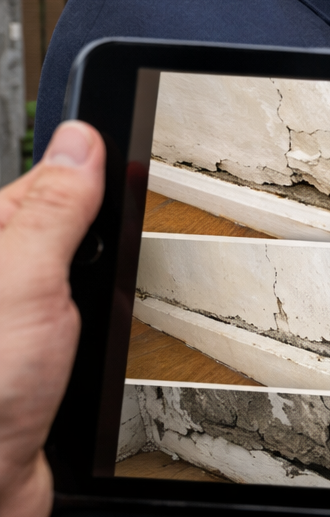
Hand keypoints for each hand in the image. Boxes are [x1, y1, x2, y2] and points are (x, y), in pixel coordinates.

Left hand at [0, 121, 105, 516]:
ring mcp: (12, 333)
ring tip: (110, 316)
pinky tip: (107, 353)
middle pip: (59, 238)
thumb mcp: (21, 283)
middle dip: (99, 248)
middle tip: (120, 260)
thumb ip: (51, 211)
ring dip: (104, 303)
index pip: (34, 189)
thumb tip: (79, 143)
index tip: (130, 172)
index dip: (83, 183)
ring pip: (77, 290)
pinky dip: (104, 344)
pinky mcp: (32, 373)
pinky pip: (83, 337)